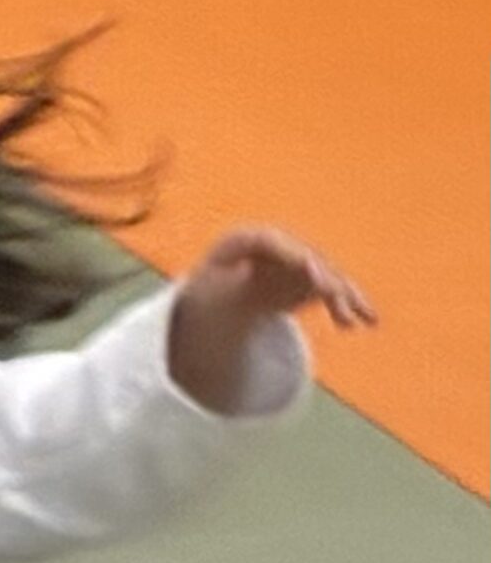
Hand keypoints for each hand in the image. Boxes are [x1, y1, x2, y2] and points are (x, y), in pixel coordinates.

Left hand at [168, 225, 373, 411]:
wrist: (226, 292)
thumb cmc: (211, 293)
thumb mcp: (206, 299)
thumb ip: (214, 304)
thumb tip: (196, 315)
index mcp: (241, 244)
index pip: (266, 240)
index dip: (291, 253)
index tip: (311, 269)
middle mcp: (273, 248)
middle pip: (300, 254)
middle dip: (319, 271)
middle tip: (332, 288)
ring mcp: (295, 261)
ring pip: (321, 272)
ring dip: (340, 293)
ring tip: (355, 319)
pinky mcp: (311, 279)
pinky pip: (332, 288)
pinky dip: (348, 302)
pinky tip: (366, 322)